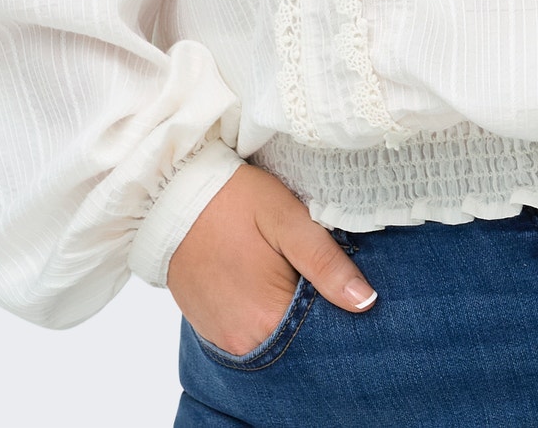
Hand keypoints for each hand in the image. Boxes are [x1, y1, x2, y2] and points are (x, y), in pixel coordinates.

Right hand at [167, 162, 378, 355]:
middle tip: (316, 269)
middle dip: (316, 310)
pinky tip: (268, 280)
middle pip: (299, 338)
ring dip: (289, 311)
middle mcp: (244, 341)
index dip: (339, 307)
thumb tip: (366, 301)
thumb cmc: (234, 200)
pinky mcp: (212, 329)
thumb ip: (325, 262)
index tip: (345, 280)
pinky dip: (266, 312)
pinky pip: (251, 331)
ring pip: (275, 336)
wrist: (172, 195)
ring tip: (291, 271)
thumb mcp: (287, 219)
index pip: (323, 333)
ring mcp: (224, 339)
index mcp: (266, 318)